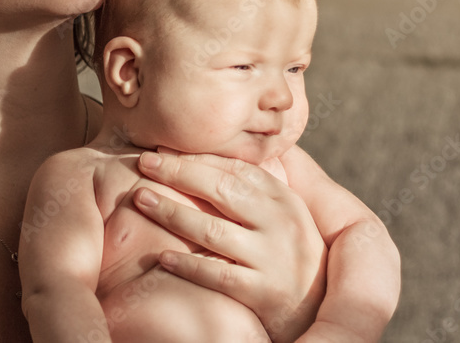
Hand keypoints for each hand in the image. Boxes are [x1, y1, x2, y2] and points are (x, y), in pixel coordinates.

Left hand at [134, 150, 326, 342]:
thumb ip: (250, 190)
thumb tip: (202, 156)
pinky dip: (187, 265)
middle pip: (221, 190)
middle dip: (178, 173)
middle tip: (144, 163)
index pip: (235, 168)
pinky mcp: (263, 292)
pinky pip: (217, 274)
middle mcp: (280, 224)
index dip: (196, 156)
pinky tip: (162, 256)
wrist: (318, 310)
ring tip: (141, 199)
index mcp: (282, 199)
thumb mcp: (280, 216)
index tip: (162, 149)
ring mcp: (273, 258)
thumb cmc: (286, 254)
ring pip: (213, 230)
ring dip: (172, 212)